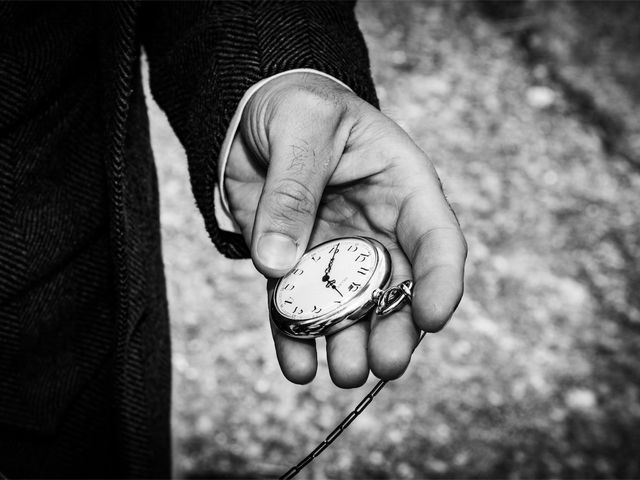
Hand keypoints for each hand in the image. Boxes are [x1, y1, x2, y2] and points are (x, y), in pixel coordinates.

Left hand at [225, 73, 466, 387]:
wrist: (256, 116)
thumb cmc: (298, 107)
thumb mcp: (301, 129)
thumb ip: (293, 192)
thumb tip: (278, 264)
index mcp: (403, 188)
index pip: (437, 240)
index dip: (441, 281)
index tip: (431, 318)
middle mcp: (378, 230)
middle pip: (399, 289)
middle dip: (395, 329)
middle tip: (383, 363)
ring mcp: (338, 254)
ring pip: (352, 309)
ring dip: (349, 343)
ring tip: (342, 372)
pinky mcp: (296, 267)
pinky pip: (299, 307)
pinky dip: (297, 338)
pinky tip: (297, 366)